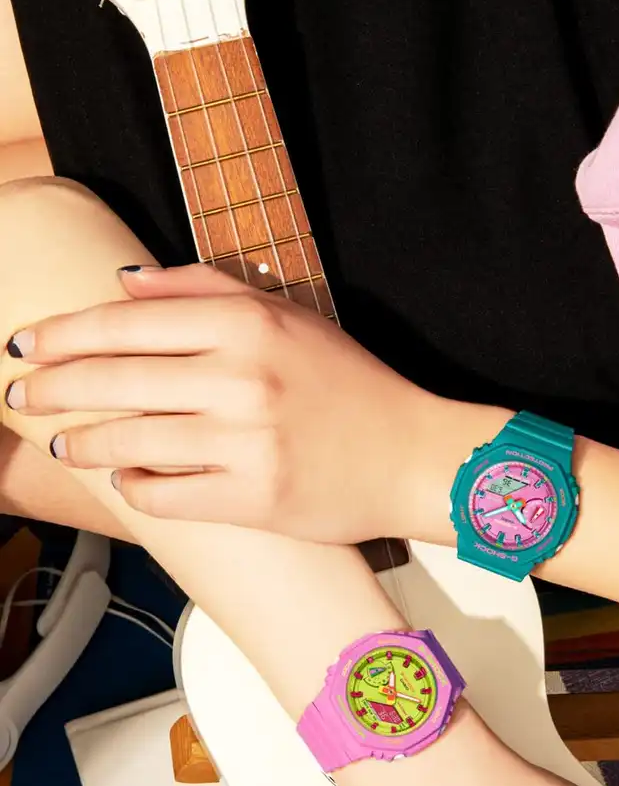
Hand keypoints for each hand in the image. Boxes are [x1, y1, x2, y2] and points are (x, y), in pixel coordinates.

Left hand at [4, 264, 495, 542]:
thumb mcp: (288, 316)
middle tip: (21, 397)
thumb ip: (204, 290)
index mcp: (246, 324)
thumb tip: (122, 285)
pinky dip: (135, 489)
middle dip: (52, 390)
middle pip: (114, 381)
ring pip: (130, 444)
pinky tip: (127, 480)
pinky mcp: (254, 500)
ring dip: (84, 444)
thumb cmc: (351, 385)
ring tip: (66, 444)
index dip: (62, 335)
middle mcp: (242, 379)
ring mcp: (246, 444)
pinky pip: (166, 496)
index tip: (26, 346)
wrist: (412, 455)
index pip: (124, 324)